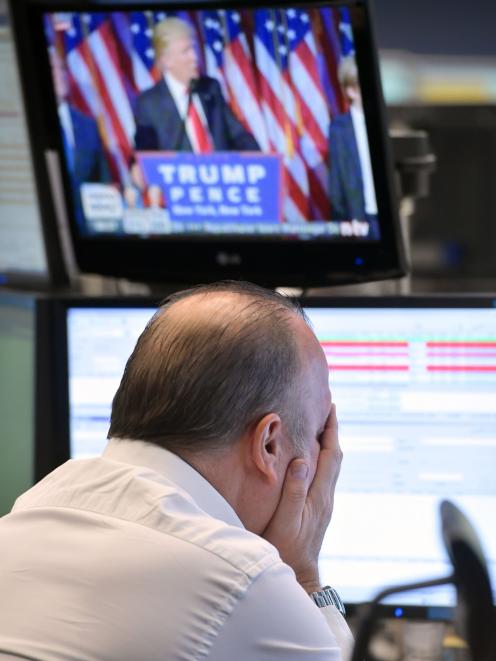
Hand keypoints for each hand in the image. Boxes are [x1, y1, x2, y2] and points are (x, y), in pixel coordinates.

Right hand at [262, 404, 341, 592]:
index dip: (331, 430)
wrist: (299, 575)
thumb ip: (294, 492)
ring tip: (320, 425)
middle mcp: (326, 496)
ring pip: (331, 465)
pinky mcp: (319, 507)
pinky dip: (322, 457)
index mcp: (319, 495)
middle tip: (327, 408)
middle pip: (335, 456)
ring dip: (328, 443)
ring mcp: (324, 502)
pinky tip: (312, 455)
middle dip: (332, 431)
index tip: (330, 408)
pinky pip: (325, 474)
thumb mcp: (285, 521)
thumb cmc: (286, 550)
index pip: (330, 455)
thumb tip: (302, 461)